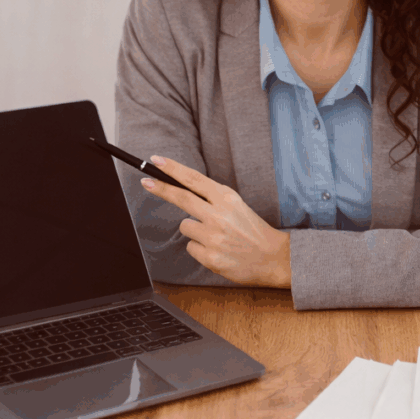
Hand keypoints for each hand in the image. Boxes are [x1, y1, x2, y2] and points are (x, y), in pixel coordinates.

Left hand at [140, 155, 291, 287]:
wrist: (273, 257)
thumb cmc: (253, 230)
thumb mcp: (238, 206)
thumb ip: (213, 199)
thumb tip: (185, 191)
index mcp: (227, 198)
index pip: (194, 180)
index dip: (173, 169)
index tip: (157, 161)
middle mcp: (219, 215)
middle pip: (181, 198)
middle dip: (161, 188)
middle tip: (146, 182)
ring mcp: (213, 236)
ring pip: (185, 226)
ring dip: (195, 231)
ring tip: (217, 236)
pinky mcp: (210, 256)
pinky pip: (191, 247)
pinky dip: (201, 249)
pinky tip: (218, 250)